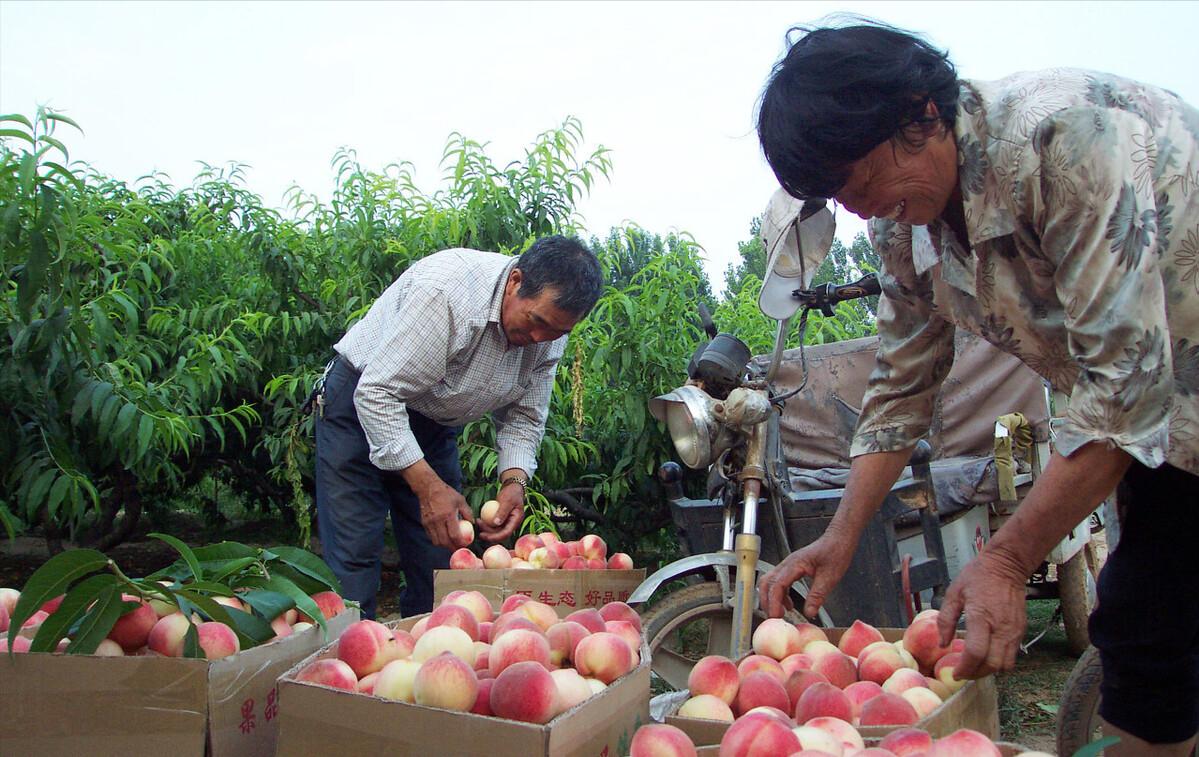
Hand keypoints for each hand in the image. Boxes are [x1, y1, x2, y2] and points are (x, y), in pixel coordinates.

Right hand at [418, 482, 473, 549]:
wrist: (428, 488)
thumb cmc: (447, 493)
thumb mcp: (460, 500)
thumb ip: (467, 512)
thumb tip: (472, 524)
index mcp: (448, 514)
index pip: (454, 535)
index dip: (460, 543)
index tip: (465, 545)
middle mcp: (438, 521)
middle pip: (444, 541)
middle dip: (452, 548)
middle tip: (459, 549)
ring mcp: (429, 523)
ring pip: (436, 541)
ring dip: (444, 546)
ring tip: (451, 545)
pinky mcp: (424, 523)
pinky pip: (431, 537)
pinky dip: (437, 540)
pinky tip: (443, 538)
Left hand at [478, 481, 523, 542]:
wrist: (512, 487)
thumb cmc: (511, 492)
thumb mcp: (507, 500)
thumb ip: (502, 512)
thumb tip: (496, 523)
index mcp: (516, 520)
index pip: (506, 533)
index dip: (494, 537)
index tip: (483, 534)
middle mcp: (512, 524)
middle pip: (500, 534)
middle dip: (488, 534)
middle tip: (478, 527)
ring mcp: (507, 522)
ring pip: (496, 531)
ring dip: (486, 529)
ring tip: (478, 521)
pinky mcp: (502, 520)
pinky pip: (494, 525)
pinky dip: (487, 524)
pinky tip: (480, 520)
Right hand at [757, 533, 855, 618]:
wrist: (839, 538)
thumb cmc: (836, 552)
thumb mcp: (830, 577)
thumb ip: (817, 596)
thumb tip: (809, 613)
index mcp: (795, 564)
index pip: (777, 585)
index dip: (774, 602)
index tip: (776, 616)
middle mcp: (787, 564)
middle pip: (767, 583)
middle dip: (766, 601)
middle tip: (774, 618)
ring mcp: (788, 565)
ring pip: (771, 582)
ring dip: (772, 598)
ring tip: (781, 613)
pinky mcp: (792, 568)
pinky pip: (780, 582)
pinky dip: (780, 595)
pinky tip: (789, 604)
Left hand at [936, 546, 1027, 678]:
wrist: (1007, 566)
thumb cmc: (977, 577)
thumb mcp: (954, 593)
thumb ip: (946, 619)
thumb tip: (942, 644)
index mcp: (981, 617)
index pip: (976, 653)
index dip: (965, 668)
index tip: (955, 673)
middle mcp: (1001, 628)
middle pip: (992, 665)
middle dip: (976, 674)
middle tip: (963, 673)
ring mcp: (1014, 631)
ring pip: (1005, 665)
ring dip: (989, 670)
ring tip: (974, 667)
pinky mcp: (1021, 631)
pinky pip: (1012, 655)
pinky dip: (999, 662)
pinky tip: (986, 655)